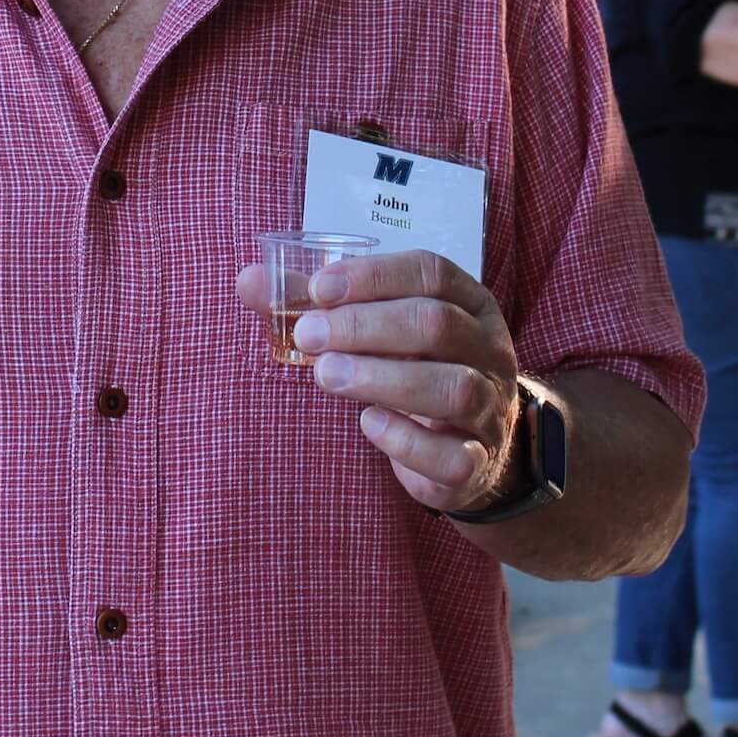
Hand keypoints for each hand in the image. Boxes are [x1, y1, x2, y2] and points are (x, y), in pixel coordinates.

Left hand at [232, 251, 521, 513]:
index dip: (373, 276)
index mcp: (470, 304)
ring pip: (452, 388)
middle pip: (437, 324)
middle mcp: (489, 351)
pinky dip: (405, 440)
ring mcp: (490, 409)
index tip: (319, 289)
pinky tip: (367, 424)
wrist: (470, 447)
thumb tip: (248, 281)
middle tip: (308, 336)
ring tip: (326, 374)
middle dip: (365, 326)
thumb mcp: (380, 330)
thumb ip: (318, 306)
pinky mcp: (475, 463)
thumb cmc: (415, 369)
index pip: (430, 273)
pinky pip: (452, 456)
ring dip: (381, 378)